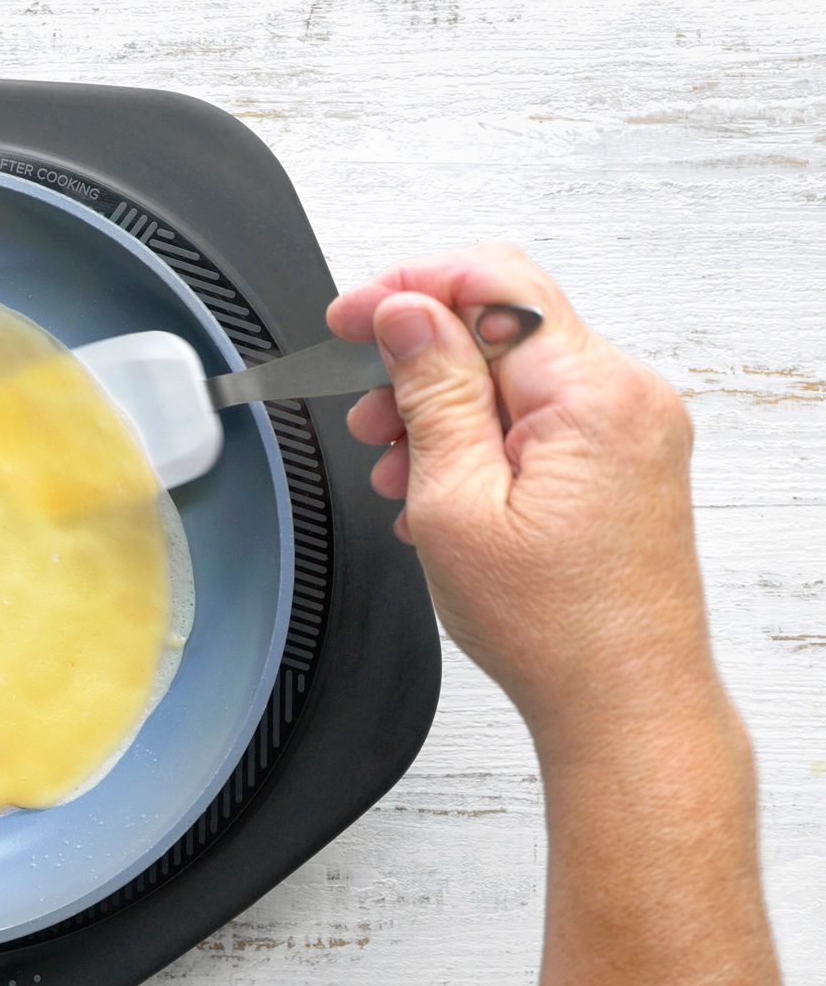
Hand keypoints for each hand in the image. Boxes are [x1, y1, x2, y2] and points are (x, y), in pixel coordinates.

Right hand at [329, 243, 720, 744]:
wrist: (621, 702)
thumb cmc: (553, 627)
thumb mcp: (456, 501)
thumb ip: (431, 391)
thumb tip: (407, 313)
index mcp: (592, 394)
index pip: (493, 283)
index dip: (408, 287)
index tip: (352, 318)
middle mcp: (627, 396)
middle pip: (502, 323)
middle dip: (419, 357)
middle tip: (364, 411)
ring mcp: (632, 428)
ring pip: (514, 372)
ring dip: (441, 404)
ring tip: (397, 467)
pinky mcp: (624, 460)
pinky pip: (539, 416)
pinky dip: (480, 436)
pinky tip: (440, 487)